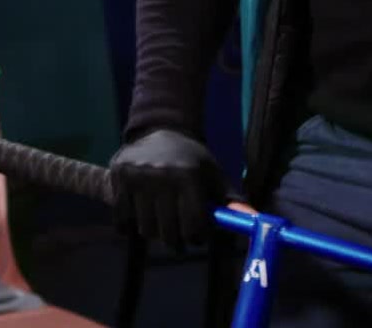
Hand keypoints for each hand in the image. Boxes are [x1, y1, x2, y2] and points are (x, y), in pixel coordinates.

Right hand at [109, 127, 223, 250]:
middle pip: (169, 232)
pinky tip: (140, 219)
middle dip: (177, 240)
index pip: (194, 224)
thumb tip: (253, 217)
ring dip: (155, 233)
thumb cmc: (193, 159)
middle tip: (179, 238)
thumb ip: (230, 200)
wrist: (161, 129)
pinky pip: (122, 220)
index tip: (198, 236)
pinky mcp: (118, 178)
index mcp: (188, 175)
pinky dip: (129, 227)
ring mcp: (137, 176)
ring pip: (146, 229)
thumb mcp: (214, 174)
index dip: (198, 236)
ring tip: (161, 223)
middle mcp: (162, 175)